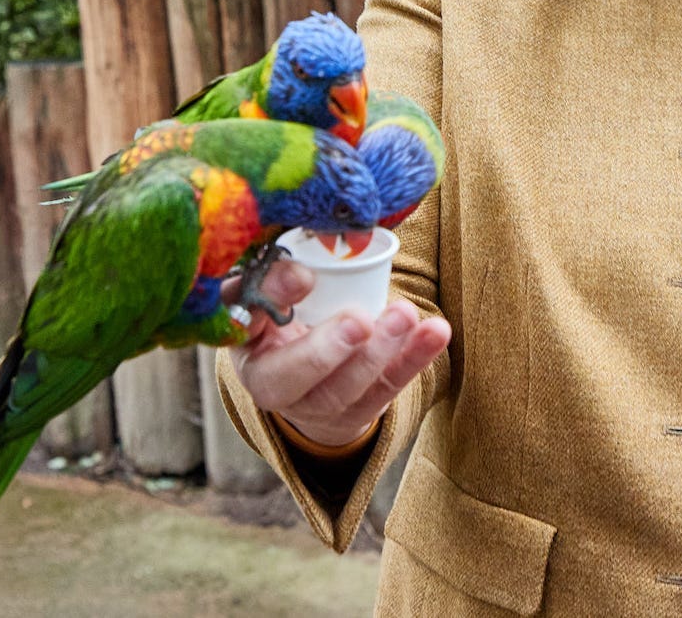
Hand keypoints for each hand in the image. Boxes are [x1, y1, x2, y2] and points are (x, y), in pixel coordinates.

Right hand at [222, 260, 451, 447]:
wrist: (311, 377)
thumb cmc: (287, 320)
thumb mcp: (270, 297)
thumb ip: (273, 278)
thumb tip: (299, 271)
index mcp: (246, 349)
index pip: (245, 328)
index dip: (271, 302)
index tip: (303, 275)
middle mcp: (276, 387)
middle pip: (292, 379)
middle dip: (326, 351)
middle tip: (359, 320)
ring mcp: (320, 406)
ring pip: (346, 389)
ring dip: (380, 351)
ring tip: (405, 315)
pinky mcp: (362, 409)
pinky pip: (389, 386)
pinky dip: (415, 358)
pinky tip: (436, 332)